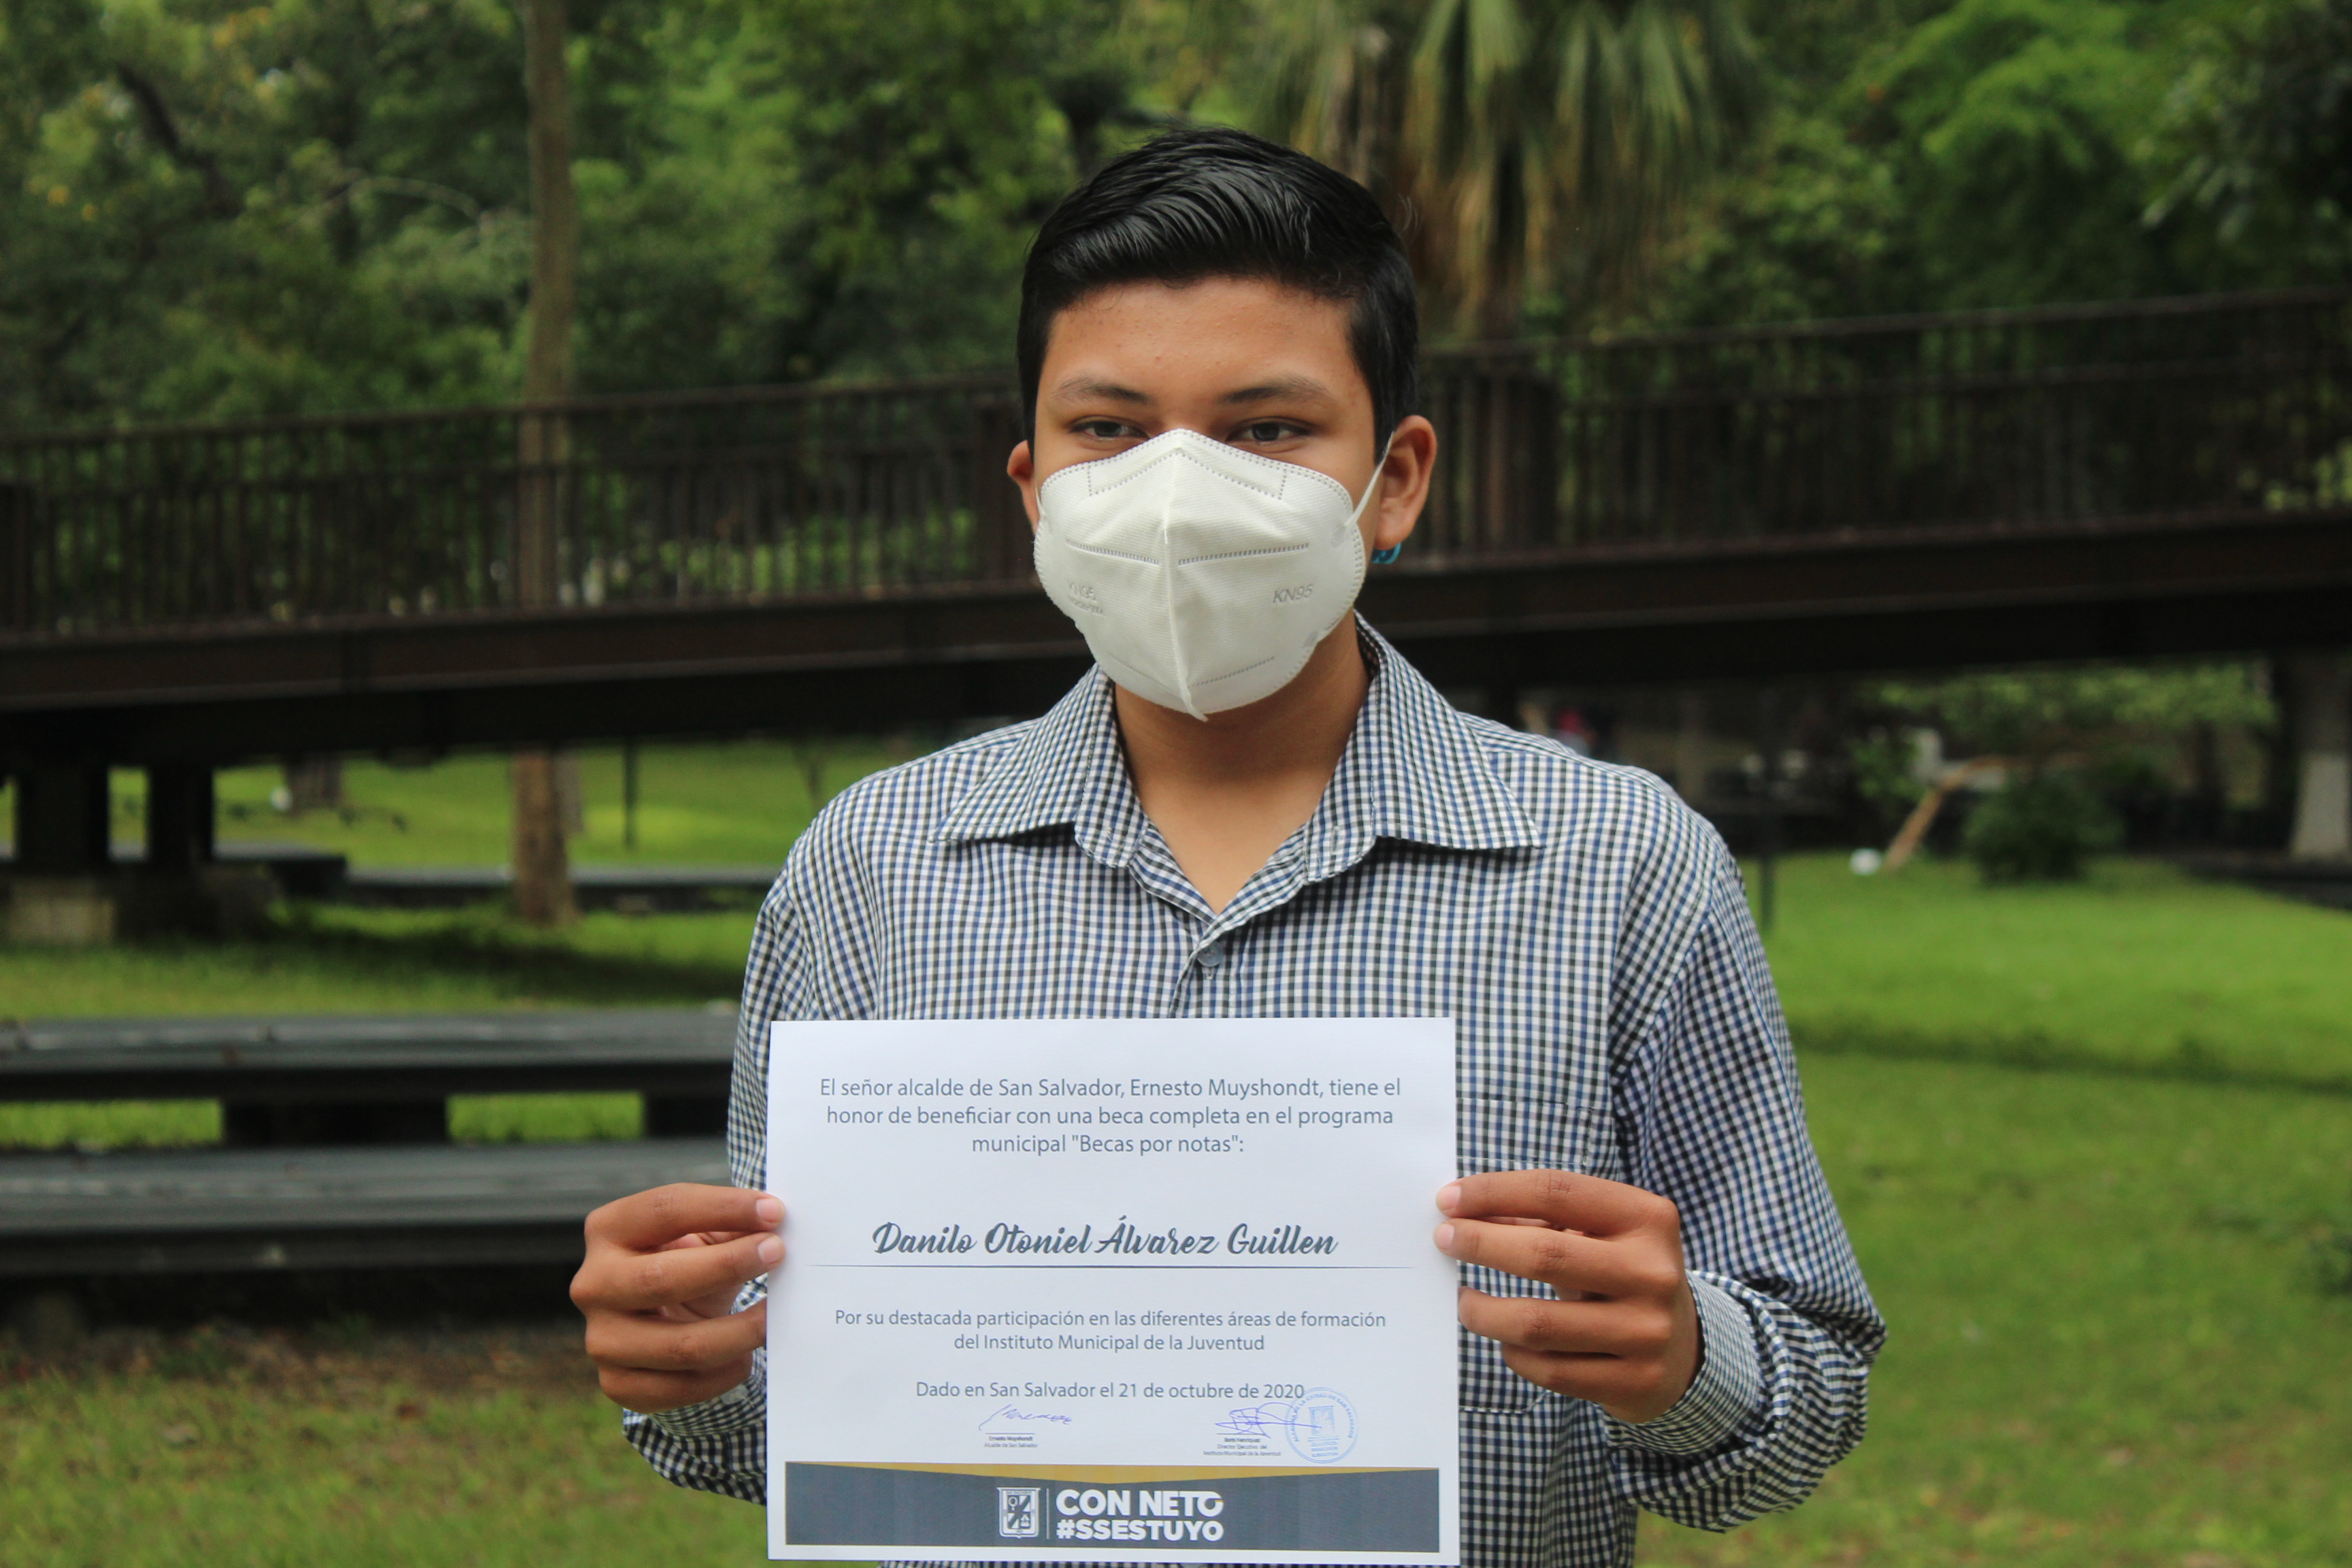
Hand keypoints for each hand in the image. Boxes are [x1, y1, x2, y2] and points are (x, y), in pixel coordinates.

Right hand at [572, 1183, 781, 1412]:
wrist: (660, 1320)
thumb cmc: (687, 1263)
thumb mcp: (701, 1236)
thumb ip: (732, 1225)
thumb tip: (775, 1223)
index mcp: (609, 1230)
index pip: (665, 1210)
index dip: (723, 1208)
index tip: (773, 1212)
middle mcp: (594, 1284)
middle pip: (662, 1279)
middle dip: (728, 1265)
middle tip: (777, 1254)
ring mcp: (601, 1338)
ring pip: (679, 1345)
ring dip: (739, 1331)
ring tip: (773, 1317)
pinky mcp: (617, 1384)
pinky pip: (681, 1387)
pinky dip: (724, 1372)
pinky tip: (745, 1356)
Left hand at [1435, 1170, 1699, 1423]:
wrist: (1683, 1350)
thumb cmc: (1620, 1275)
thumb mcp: (1598, 1236)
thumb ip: (1539, 1220)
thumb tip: (1462, 1211)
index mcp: (1647, 1218)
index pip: (1556, 1192)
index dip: (1494, 1191)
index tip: (1448, 1200)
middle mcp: (1653, 1273)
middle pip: (1544, 1255)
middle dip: (1480, 1243)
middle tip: (1444, 1240)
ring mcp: (1646, 1332)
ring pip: (1538, 1323)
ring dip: (1484, 1310)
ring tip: (1464, 1300)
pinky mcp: (1634, 1382)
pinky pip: (1549, 1370)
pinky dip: (1514, 1353)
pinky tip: (1506, 1339)